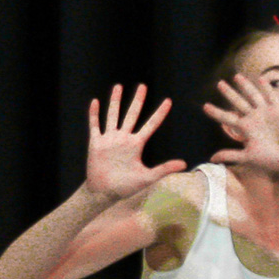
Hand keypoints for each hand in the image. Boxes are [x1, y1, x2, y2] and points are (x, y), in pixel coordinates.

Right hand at [82, 84, 185, 199]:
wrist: (104, 193)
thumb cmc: (125, 187)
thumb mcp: (147, 177)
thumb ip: (164, 169)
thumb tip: (184, 164)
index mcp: (136, 144)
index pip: (151, 125)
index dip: (160, 113)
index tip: (168, 101)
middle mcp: (124, 138)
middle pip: (132, 114)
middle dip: (138, 100)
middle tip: (143, 86)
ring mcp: (110, 139)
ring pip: (113, 115)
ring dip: (115, 101)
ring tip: (118, 86)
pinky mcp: (96, 143)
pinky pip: (95, 126)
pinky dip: (94, 114)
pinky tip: (95, 102)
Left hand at [202, 75, 278, 172]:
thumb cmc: (270, 160)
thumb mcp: (248, 157)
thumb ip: (230, 156)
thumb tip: (211, 159)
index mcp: (245, 129)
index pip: (227, 118)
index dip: (216, 112)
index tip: (205, 106)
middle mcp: (254, 119)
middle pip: (238, 102)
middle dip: (229, 93)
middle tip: (219, 83)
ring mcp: (266, 113)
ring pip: (253, 96)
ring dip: (245, 86)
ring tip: (236, 76)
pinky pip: (272, 97)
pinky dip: (267, 88)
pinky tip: (260, 79)